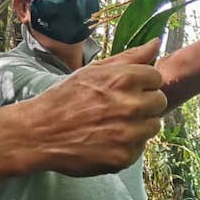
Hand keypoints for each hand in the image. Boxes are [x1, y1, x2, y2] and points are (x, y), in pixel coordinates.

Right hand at [24, 38, 165, 176]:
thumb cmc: (66, 97)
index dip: (142, 83)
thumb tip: (156, 42)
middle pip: (159, 101)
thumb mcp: (95, 70)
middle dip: (144, 103)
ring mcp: (128, 134)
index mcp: (124, 79)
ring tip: (113, 124)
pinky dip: (127, 145)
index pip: (156, 77)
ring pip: (153, 126)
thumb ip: (130, 56)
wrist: (40, 132)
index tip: (126, 89)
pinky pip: (139, 148)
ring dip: (139, 125)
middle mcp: (130, 105)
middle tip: (119, 107)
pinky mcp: (124, 157)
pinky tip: (106, 140)